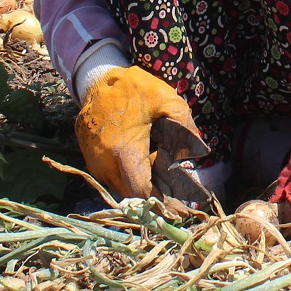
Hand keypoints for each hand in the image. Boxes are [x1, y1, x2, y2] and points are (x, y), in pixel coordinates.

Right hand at [75, 66, 199, 198]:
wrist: (96, 79)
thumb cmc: (134, 89)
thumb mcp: (166, 100)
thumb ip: (185, 126)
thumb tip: (200, 153)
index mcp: (123, 151)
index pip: (142, 192)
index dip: (163, 204)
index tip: (183, 211)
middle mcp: (104, 164)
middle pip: (133, 196)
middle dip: (157, 200)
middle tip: (180, 202)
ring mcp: (94, 164)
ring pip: (122, 189)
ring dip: (143, 190)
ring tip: (167, 185)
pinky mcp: (90, 161)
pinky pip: (113, 179)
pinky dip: (130, 179)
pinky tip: (147, 170)